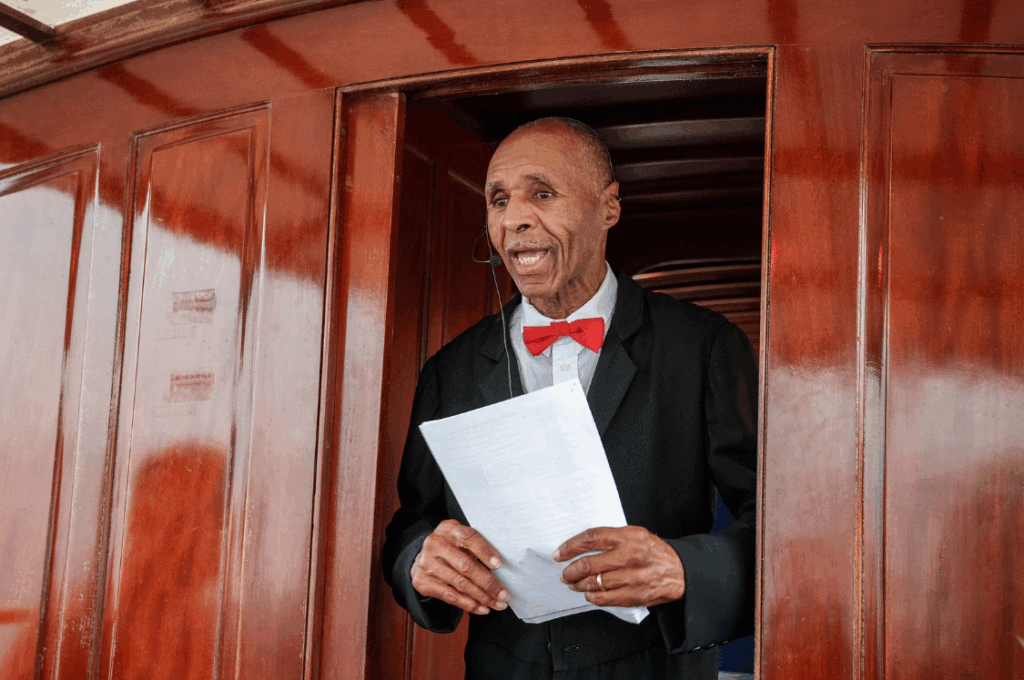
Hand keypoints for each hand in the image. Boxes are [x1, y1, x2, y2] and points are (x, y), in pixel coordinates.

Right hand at [411, 519, 509, 614]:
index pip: (469, 538)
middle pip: (466, 565)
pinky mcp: (423, 582)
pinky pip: (450, 596)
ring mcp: (427, 564)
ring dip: (482, 597)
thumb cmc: (450, 548)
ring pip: (460, 584)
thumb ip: (476, 547)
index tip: (498, 565)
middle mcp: (436, 544)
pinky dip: (469, 605)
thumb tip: (500, 568)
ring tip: (497, 604)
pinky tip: (482, 608)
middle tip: (503, 594)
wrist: (423, 558)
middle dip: (488, 583)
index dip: (484, 551)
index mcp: (448, 529)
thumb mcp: (460, 539)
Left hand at [553, 526, 685, 607]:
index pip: (591, 538)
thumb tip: (581, 546)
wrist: (680, 571)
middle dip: (570, 571)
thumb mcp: (635, 534)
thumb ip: (611, 538)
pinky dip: (592, 597)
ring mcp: (632, 577)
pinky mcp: (635, 595)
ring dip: (578, 585)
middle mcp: (629, 556)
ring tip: (574, 584)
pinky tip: (589, 593)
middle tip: (565, 574)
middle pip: (588, 564)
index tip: (559, 554)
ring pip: (594, 583)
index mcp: (628, 537)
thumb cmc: (654, 552)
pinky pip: (605, 598)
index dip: (570, 546)